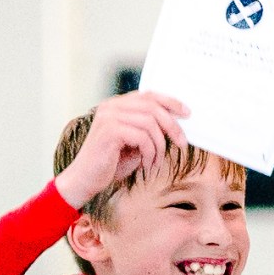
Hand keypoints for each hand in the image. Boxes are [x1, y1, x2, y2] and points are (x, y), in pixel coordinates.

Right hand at [55, 91, 189, 210]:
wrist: (86, 179)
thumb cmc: (112, 163)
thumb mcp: (136, 144)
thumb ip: (150, 131)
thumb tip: (177, 126)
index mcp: (116, 105)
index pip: (148, 95)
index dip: (170, 101)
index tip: (187, 113)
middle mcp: (111, 106)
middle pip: (152, 107)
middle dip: (172, 126)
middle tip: (182, 144)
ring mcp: (109, 117)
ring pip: (150, 123)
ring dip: (159, 146)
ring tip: (155, 162)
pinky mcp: (109, 131)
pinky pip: (143, 138)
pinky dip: (150, 154)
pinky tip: (145, 165)